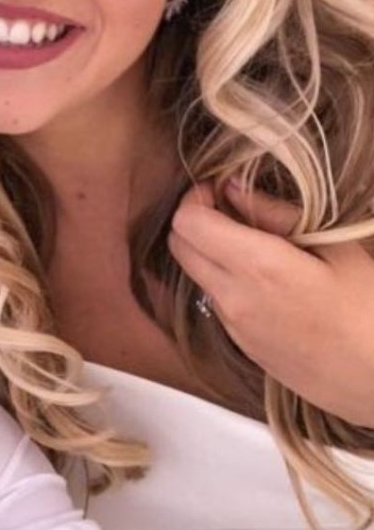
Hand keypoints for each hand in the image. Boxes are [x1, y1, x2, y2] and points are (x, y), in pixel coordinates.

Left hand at [169, 181, 373, 427]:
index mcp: (255, 267)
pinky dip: (222, 279)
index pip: (187, 222)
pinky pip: (215, 301)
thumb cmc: (373, 310)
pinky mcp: (242, 347)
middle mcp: (232, 298)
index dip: (195, 197)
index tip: (218, 188)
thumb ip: (276, 213)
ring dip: (206, 251)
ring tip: (249, 243)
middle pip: (178, 246)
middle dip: (193, 220)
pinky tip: (263, 279)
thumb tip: (232, 186)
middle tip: (227, 209)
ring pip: (194, 274)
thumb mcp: (338, 250)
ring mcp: (234, 327)